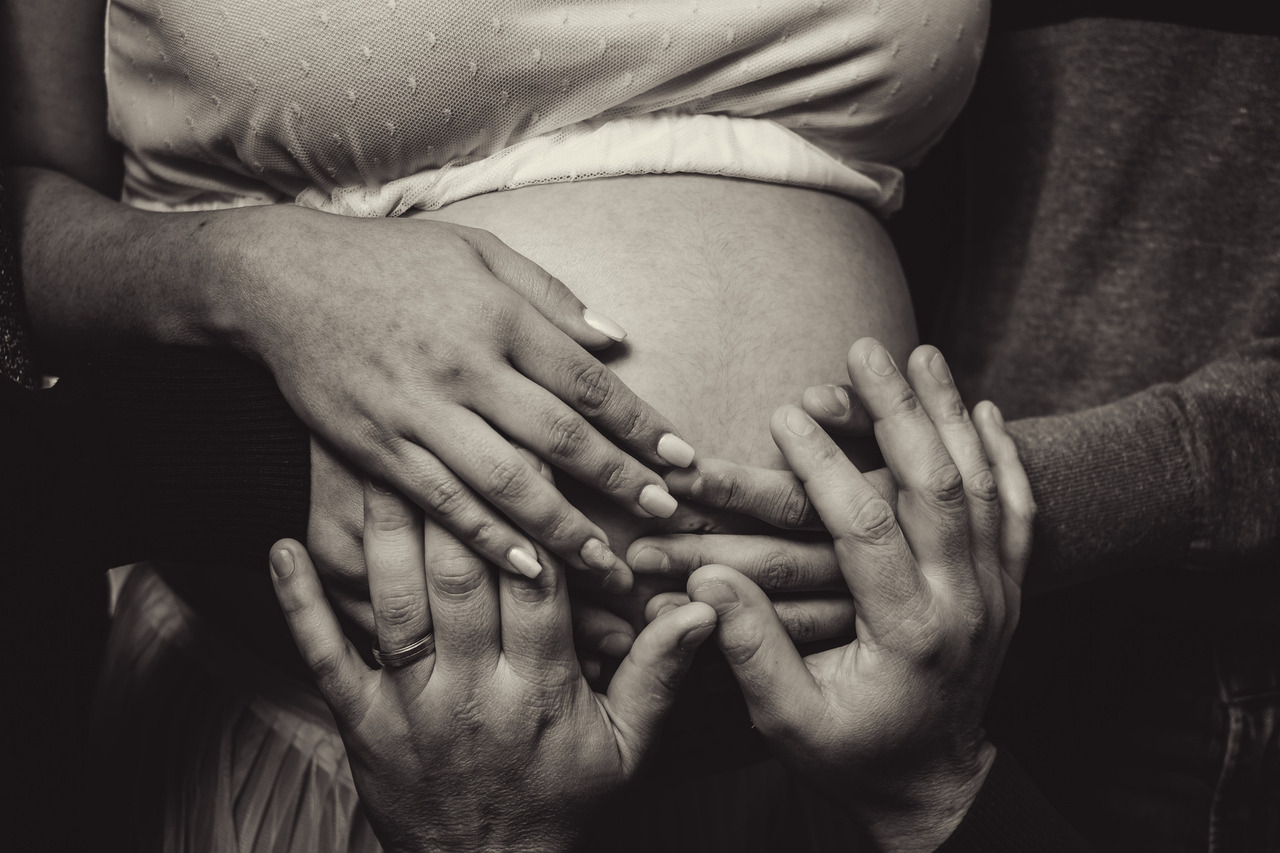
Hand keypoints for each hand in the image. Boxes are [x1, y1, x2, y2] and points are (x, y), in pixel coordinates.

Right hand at [228, 205, 694, 585]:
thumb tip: (617, 341)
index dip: (640, 425)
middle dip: (619, 481)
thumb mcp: (477, 252)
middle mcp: (465, 368)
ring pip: (505, 482)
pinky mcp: (376, 447)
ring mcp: (418, 412)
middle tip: (666, 515)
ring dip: (564, 527)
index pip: (587, 382)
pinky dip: (486, 537)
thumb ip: (550, 297)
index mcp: (498, 317)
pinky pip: (441, 502)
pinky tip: (527, 566)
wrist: (283, 279)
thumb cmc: (392, 261)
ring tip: (609, 563)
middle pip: (559, 437)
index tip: (682, 460)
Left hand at [269, 482, 714, 852]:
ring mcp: (411, 707)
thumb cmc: (564, 804)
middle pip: (459, 577)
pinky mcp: (360, 725)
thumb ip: (660, 673)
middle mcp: (474, 689)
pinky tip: (278, 546)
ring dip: (376, 528)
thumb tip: (703, 607)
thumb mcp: (630, 747)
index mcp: (542, 686)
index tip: (527, 442)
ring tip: (361, 452)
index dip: (535, 510)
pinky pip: (324, 659)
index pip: (539, 581)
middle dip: (448, 494)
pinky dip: (299, 604)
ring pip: (392, 604)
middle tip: (433, 415)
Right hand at [684, 340, 1033, 850]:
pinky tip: (984, 411)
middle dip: (901, 408)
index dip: (824, 463)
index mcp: (908, 632)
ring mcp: (996, 593)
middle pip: (941, 483)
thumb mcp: (788, 720)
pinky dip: (1004, 456)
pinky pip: (1018, 511)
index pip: (866, 525)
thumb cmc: (852, 754)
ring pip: (985, 484)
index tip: (784, 414)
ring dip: (952, 413)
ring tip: (923, 354)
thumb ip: (750, 649)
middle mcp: (964, 604)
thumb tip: (708, 578)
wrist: (934, 786)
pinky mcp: (1007, 589)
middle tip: (867, 348)